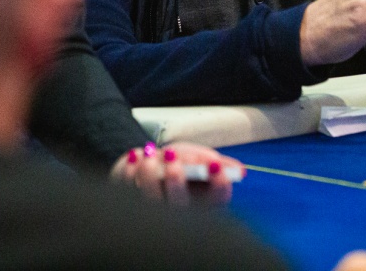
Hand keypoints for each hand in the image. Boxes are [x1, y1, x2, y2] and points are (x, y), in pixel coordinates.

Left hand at [109, 141, 242, 205]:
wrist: (146, 162)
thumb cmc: (176, 162)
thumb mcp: (195, 156)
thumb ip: (211, 160)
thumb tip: (238, 170)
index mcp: (203, 201)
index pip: (219, 199)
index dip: (220, 184)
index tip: (215, 166)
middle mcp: (180, 213)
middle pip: (181, 206)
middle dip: (177, 181)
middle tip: (172, 157)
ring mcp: (154, 212)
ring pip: (152, 202)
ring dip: (150, 175)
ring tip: (149, 153)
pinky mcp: (129, 206)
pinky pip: (127, 193)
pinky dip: (129, 172)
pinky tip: (135, 157)